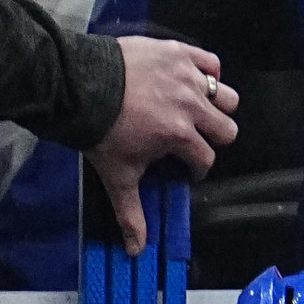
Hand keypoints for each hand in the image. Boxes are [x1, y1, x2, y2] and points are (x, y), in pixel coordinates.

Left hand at [91, 37, 239, 254]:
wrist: (77, 84)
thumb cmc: (98, 130)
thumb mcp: (117, 175)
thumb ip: (131, 212)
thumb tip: (135, 251)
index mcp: (181, 136)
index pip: (205, 160)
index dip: (195, 168)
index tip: (183, 167)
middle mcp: (191, 106)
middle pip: (226, 129)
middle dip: (211, 138)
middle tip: (191, 138)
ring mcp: (186, 77)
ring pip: (226, 96)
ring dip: (216, 105)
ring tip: (196, 109)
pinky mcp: (178, 53)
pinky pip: (210, 62)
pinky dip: (207, 71)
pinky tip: (194, 81)